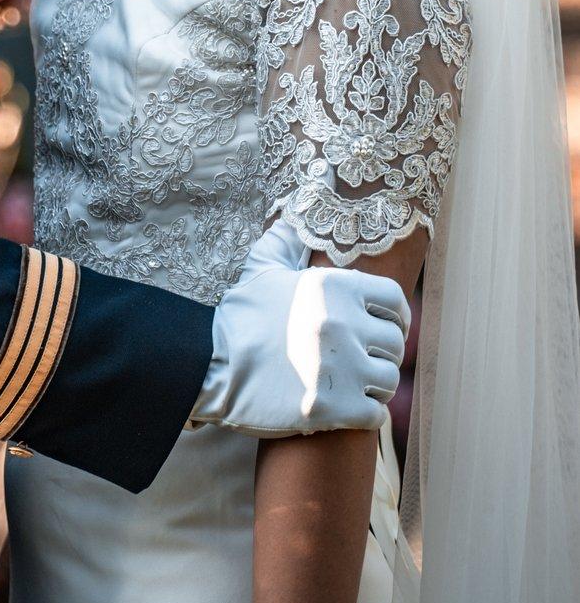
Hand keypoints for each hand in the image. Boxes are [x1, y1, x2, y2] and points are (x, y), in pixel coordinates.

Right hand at [192, 220, 408, 435]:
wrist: (208, 365)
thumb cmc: (242, 317)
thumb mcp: (265, 267)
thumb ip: (293, 235)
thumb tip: (313, 188)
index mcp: (334, 287)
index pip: (395, 301)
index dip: (393, 316)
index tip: (381, 327)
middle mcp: (343, 324)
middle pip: (393, 343)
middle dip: (378, 352)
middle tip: (356, 359)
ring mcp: (340, 368)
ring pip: (387, 380)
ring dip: (372, 385)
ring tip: (347, 384)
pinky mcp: (331, 408)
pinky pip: (375, 414)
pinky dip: (363, 413)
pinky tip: (342, 407)